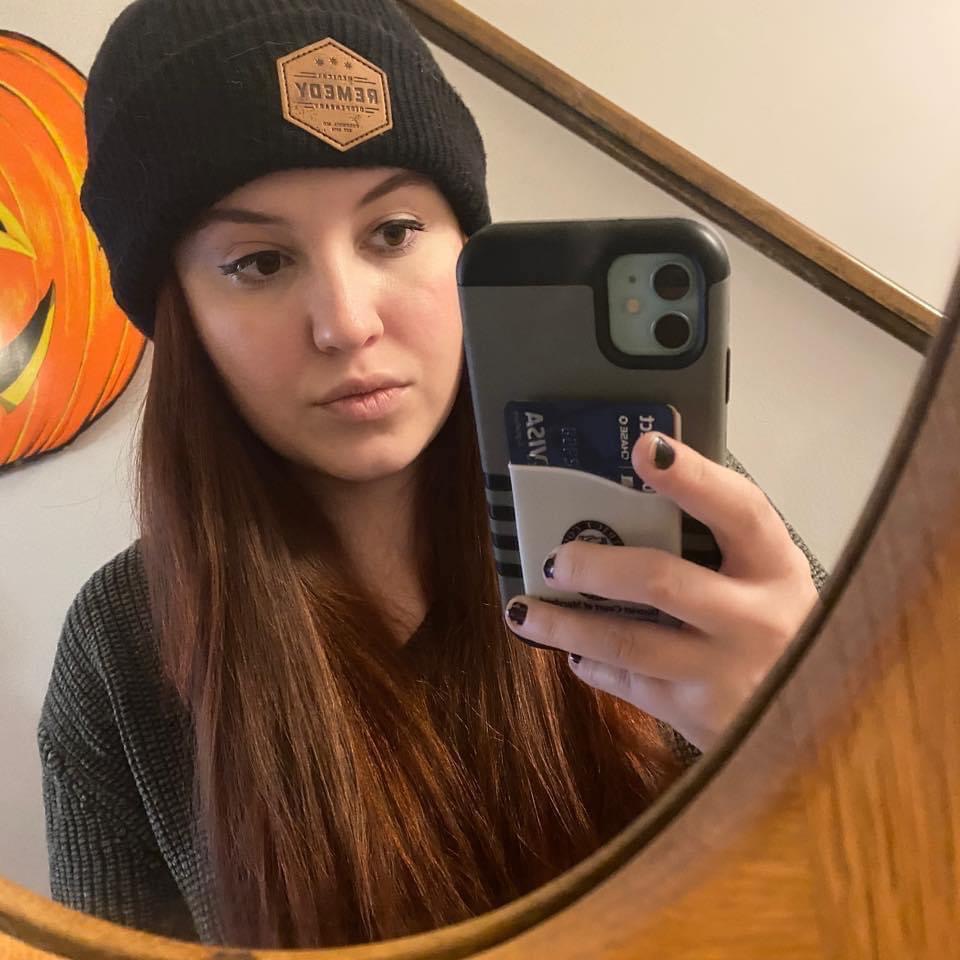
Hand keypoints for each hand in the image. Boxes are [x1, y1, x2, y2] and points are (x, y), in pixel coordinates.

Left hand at [503, 432, 819, 751]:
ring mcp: (726, 674)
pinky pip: (627, 684)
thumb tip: (641, 477)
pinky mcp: (698, 718)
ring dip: (565, 624)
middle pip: (660, 581)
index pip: (739, 510)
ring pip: (626, 641)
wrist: (829, 730)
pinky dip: (592, 662)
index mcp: (777, 568)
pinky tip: (573, 651)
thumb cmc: (783, 630)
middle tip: (554, 559)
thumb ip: (720, 541)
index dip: (692, 477)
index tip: (644, 447)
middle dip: (595, 565)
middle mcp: (756, 621)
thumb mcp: (769, 579)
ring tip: (522, 610)